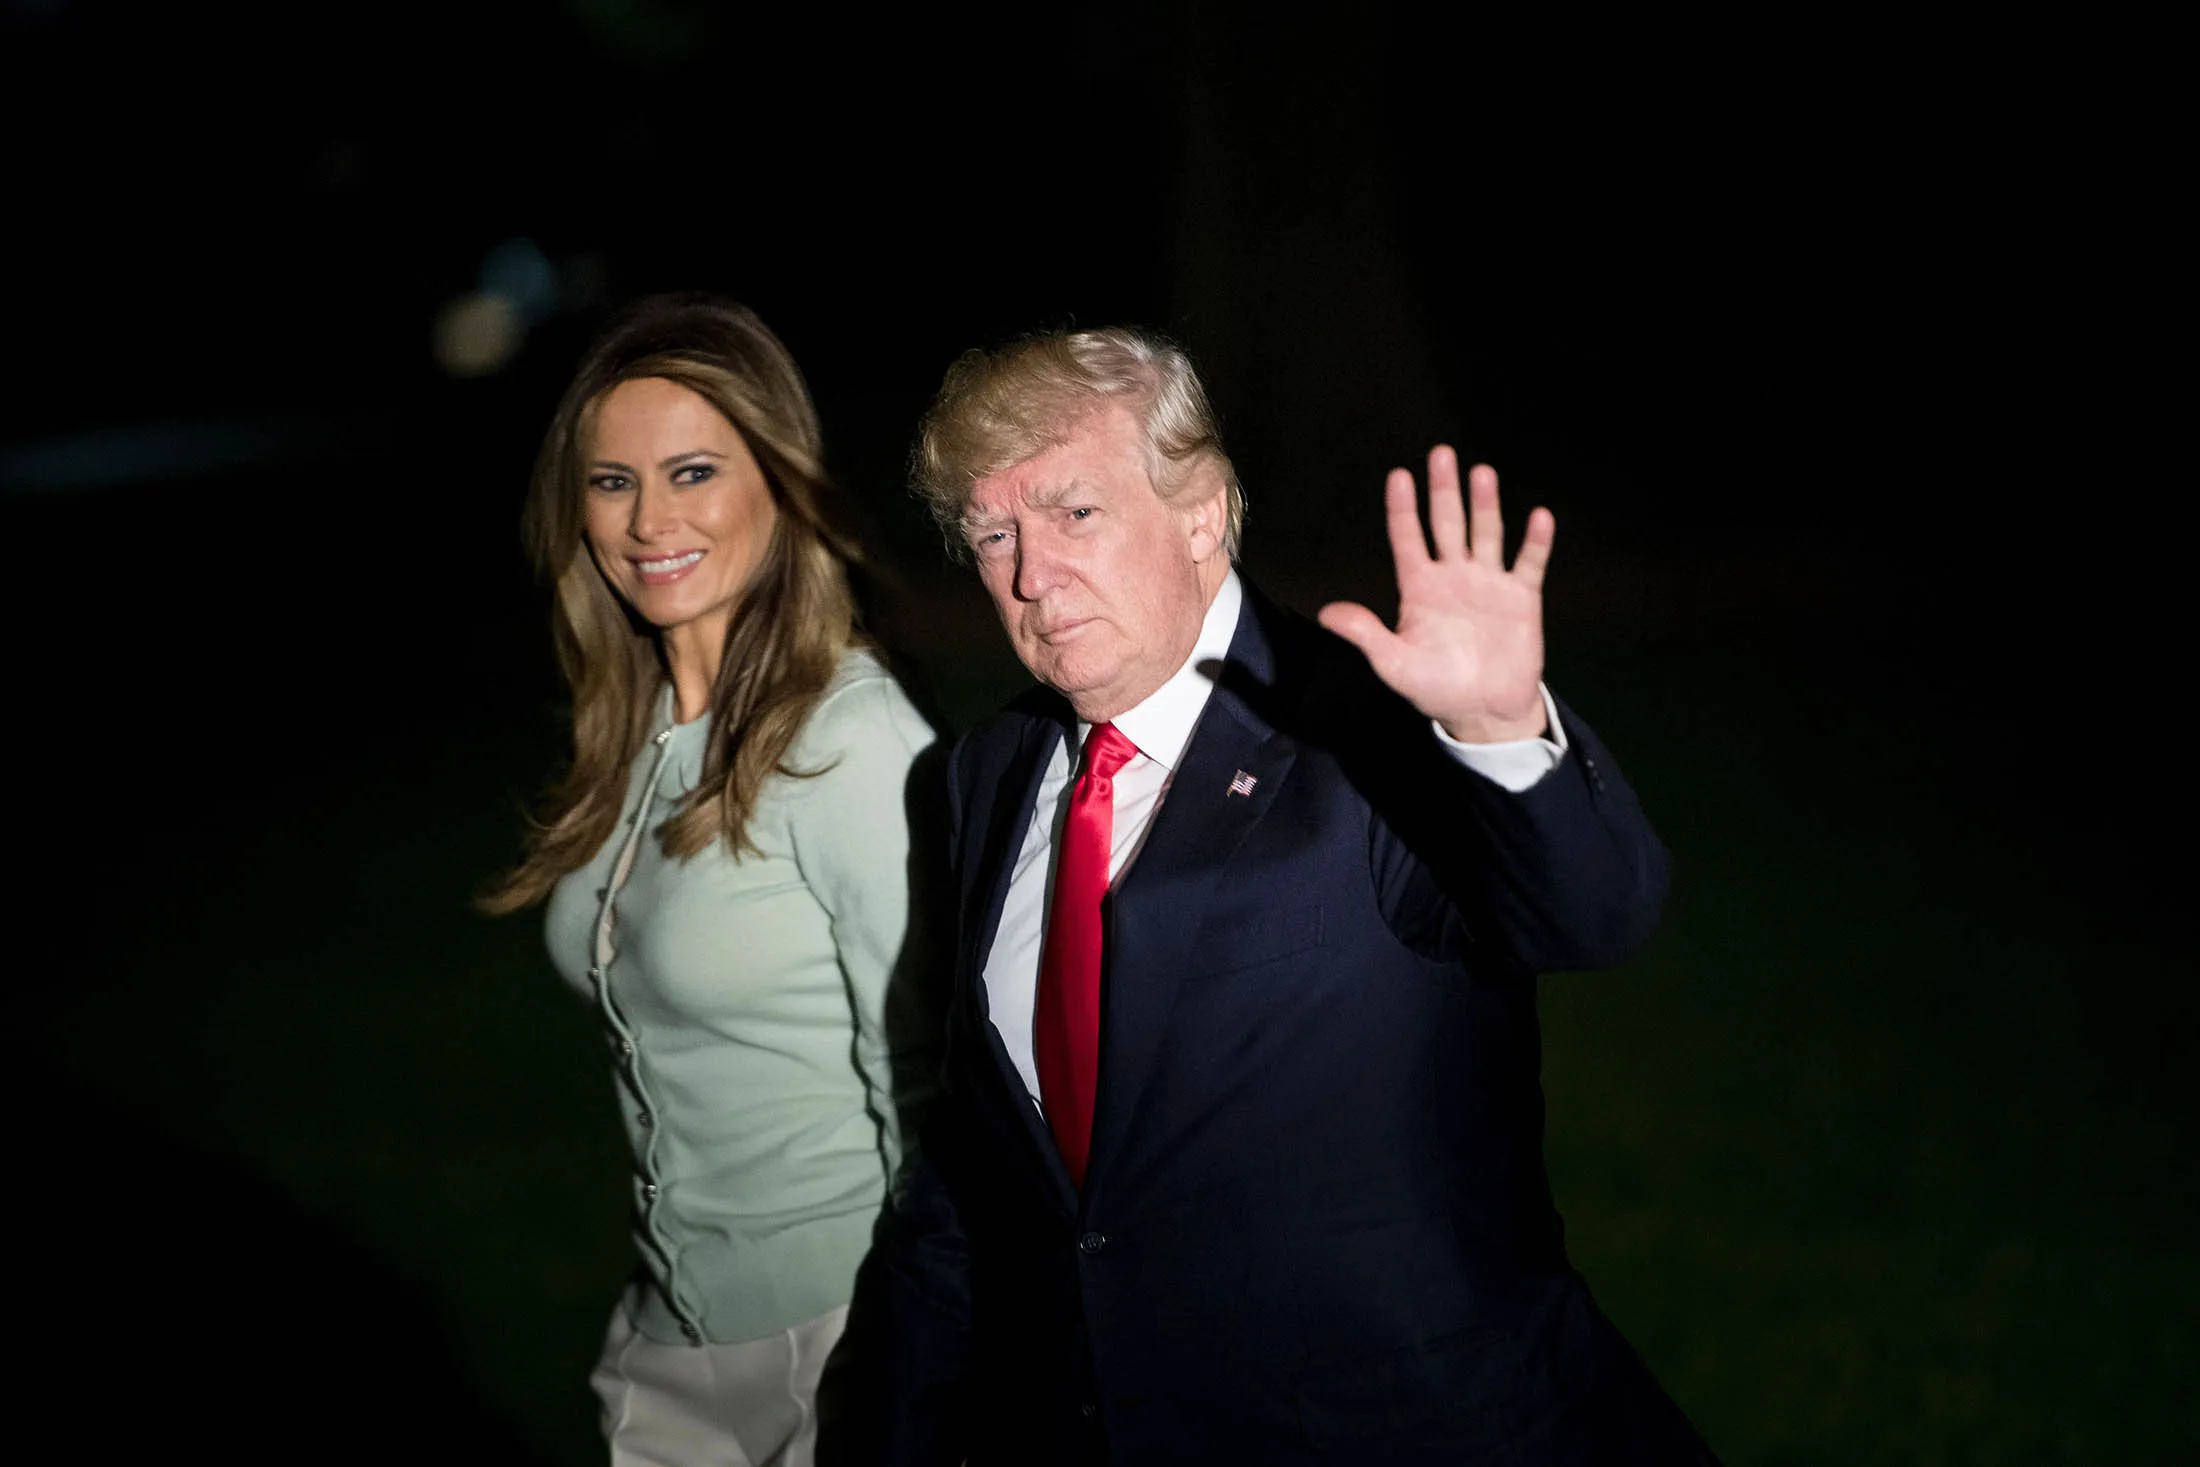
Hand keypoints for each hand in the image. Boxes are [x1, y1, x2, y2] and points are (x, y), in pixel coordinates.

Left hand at [1318, 447, 1552, 742]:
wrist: (1483, 712)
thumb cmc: (1435, 687)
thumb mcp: (1393, 664)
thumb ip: (1365, 634)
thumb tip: (1326, 613)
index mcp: (1419, 587)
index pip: (1407, 538)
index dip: (1402, 509)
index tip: (1398, 476)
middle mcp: (1453, 575)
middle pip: (1447, 524)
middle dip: (1443, 490)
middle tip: (1440, 454)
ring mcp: (1488, 583)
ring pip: (1486, 534)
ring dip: (1485, 505)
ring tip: (1481, 473)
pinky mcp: (1521, 598)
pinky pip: (1528, 563)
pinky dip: (1535, 542)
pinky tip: (1539, 517)